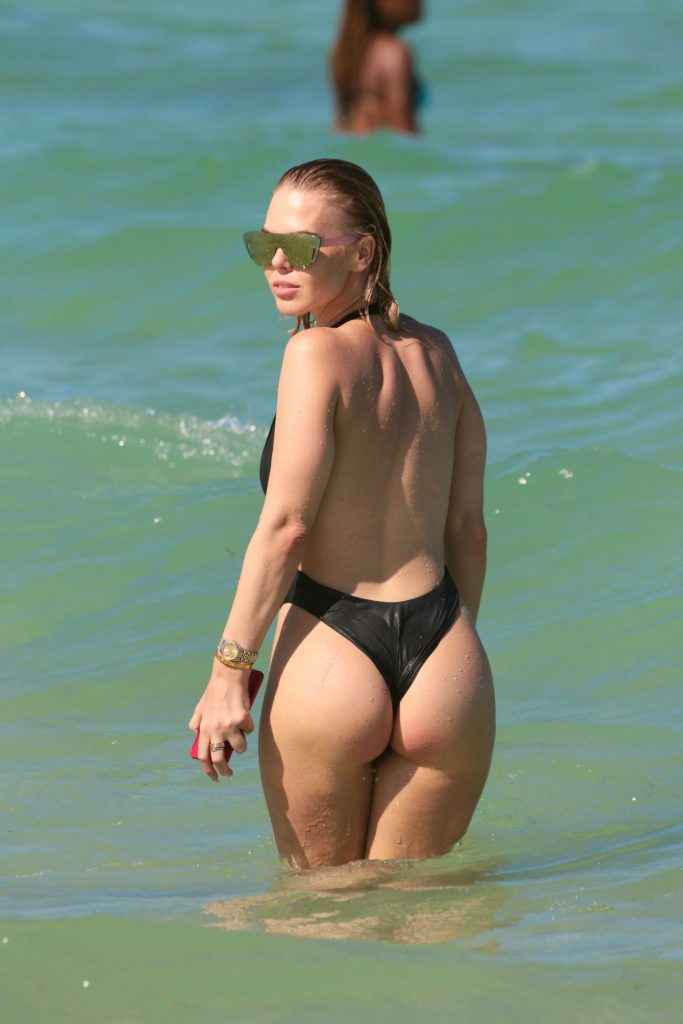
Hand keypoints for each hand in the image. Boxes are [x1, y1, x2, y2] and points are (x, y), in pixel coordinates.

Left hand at [188, 664, 254, 781]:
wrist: (228, 676)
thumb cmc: (214, 691)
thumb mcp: (200, 706)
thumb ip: (196, 720)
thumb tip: (193, 732)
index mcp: (204, 729)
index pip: (203, 756)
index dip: (208, 770)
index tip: (214, 777)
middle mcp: (216, 730)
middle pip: (219, 759)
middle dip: (225, 771)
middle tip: (228, 773)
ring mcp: (230, 725)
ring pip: (239, 747)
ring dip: (241, 745)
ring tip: (240, 736)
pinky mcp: (243, 719)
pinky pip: (249, 730)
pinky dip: (248, 726)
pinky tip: (245, 716)